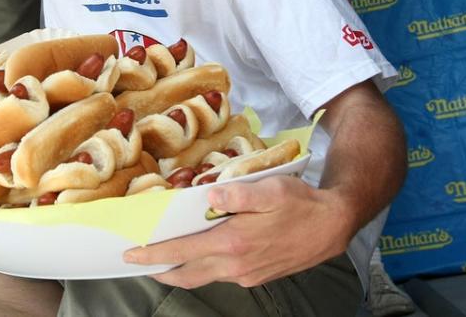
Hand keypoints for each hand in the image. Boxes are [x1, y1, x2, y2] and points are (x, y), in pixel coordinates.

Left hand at [123, 175, 353, 288]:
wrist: (333, 224)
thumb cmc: (301, 203)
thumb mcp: (270, 189)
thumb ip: (238, 193)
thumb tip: (209, 194)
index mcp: (234, 242)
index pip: (183, 251)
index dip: (154, 253)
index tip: (131, 253)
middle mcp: (237, 265)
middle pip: (187, 273)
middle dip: (159, 269)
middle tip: (137, 261)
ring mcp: (247, 274)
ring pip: (203, 276)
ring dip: (180, 269)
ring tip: (161, 258)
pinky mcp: (256, 276)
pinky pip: (221, 274)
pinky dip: (202, 267)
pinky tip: (200, 253)